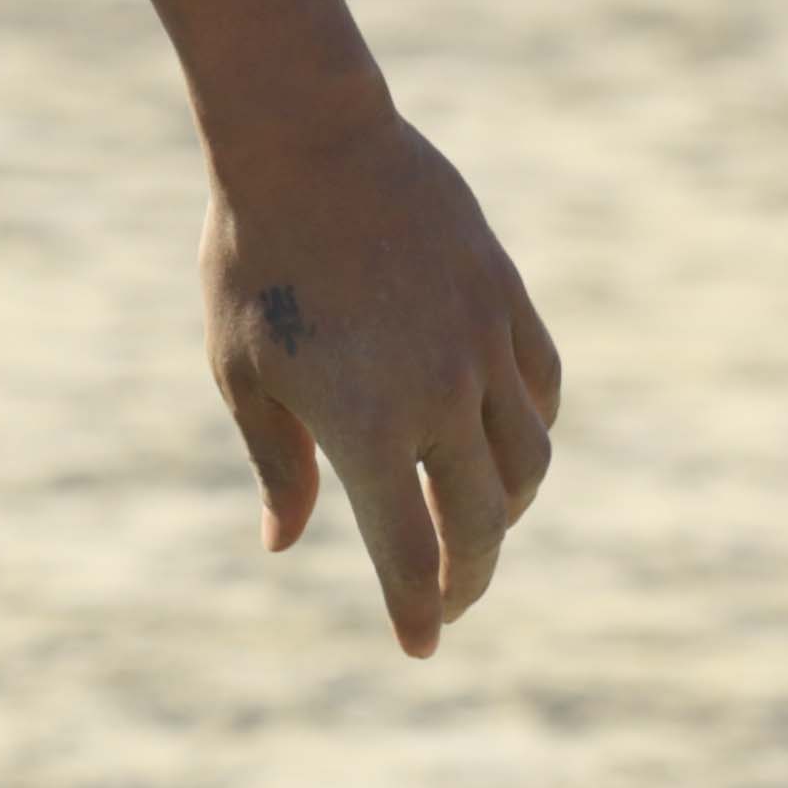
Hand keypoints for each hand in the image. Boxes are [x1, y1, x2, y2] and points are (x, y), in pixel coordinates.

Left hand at [202, 111, 559, 657]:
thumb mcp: (243, 369)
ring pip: (528, 463)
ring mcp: (484, 346)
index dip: (417, 612)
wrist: (306, 140)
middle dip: (466, 578)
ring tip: (472, 523)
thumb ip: (279, 463)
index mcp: (368, 426)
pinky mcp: (506, 299)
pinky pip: (544, 388)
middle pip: (481, 525)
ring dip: (505, 509)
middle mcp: (442, 397)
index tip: (419, 647)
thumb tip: (284, 541)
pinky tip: (502, 440)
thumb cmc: (253, 258)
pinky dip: (532, 430)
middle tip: (445, 599)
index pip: (410, 555)